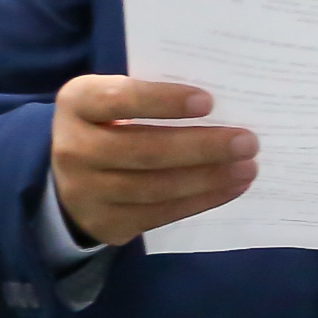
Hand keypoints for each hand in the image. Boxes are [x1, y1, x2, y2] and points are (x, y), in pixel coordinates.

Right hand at [50, 76, 254, 248]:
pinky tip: (231, 188)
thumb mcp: (115, 98)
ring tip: (248, 168)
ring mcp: (85, 192)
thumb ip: (152, 94)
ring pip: (155, 188)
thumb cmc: (110, 123)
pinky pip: (159, 214)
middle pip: (144, 151)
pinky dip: (201, 201)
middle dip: (202, 147)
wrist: (70, 176)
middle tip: (248, 142)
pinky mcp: (106, 223)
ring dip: (209, 179)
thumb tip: (225, 101)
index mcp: (77, 103)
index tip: (208, 101)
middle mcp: (73, 148)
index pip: (119, 99)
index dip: (163, 100)